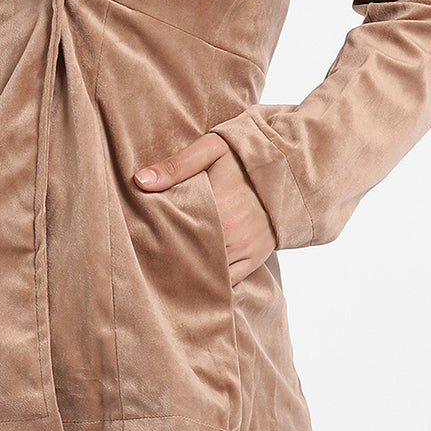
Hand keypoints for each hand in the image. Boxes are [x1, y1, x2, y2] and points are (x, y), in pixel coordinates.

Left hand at [134, 133, 278, 284]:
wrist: (290, 167)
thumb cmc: (246, 155)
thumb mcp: (211, 148)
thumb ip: (175, 165)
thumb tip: (140, 181)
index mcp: (219, 208)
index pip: (178, 234)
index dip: (158, 241)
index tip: (140, 243)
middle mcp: (233, 235)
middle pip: (192, 257)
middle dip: (171, 260)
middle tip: (147, 263)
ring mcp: (246, 249)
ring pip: (210, 273)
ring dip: (191, 273)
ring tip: (167, 273)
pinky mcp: (256, 257)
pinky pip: (230, 281)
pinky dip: (213, 282)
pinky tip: (195, 280)